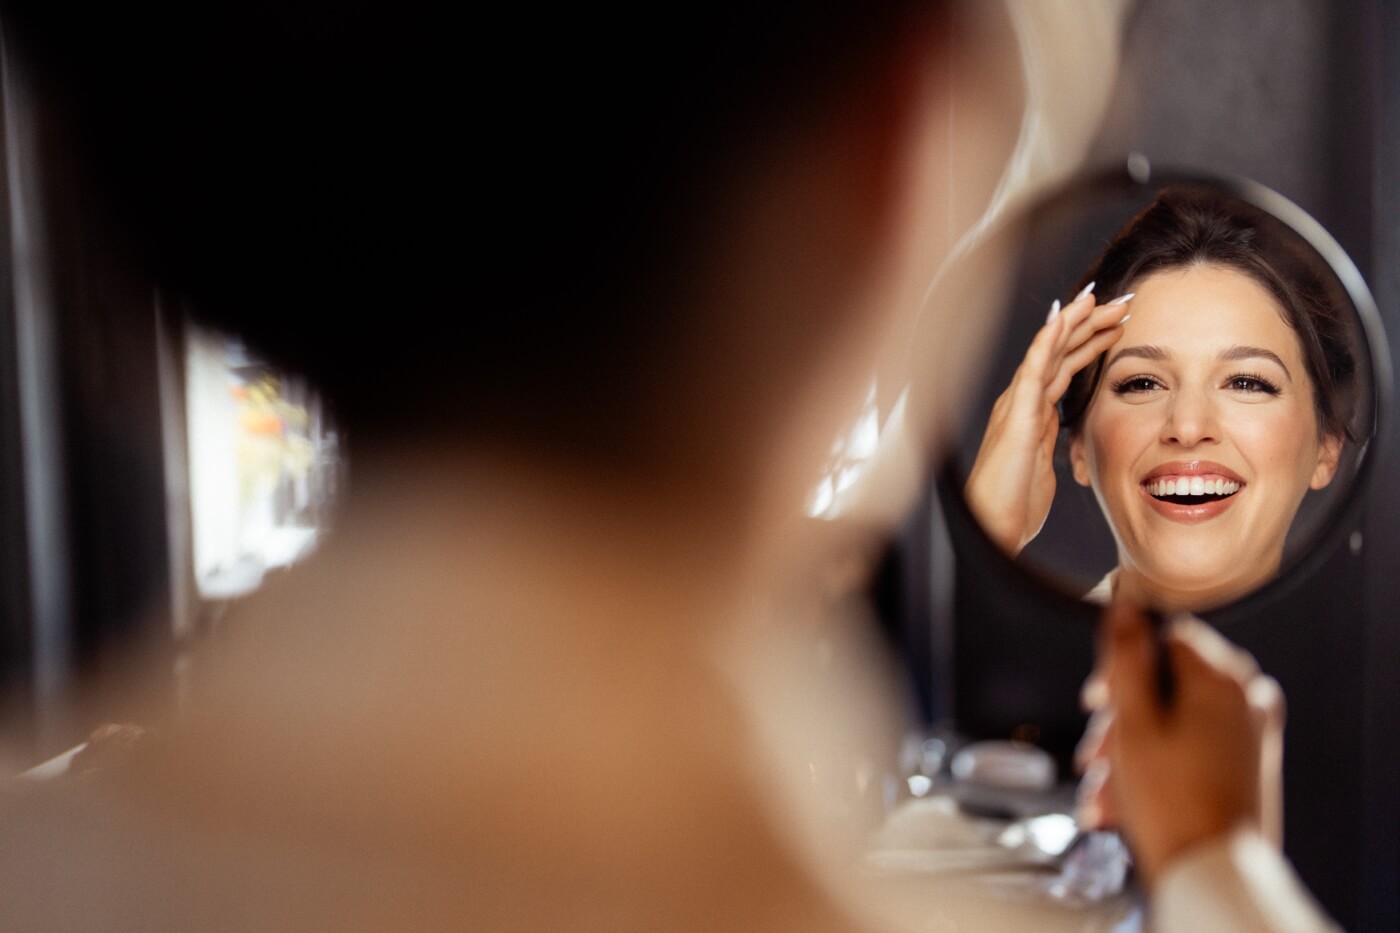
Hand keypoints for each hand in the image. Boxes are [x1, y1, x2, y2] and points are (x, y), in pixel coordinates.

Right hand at [962, 285, 1130, 553]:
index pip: (1065, 367)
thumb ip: (1052, 444)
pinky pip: (1033, 369)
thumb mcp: (1043, 467)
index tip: (1119, 324)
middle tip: (1120, 302)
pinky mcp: (1016, 415)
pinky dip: (1048, 341)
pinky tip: (1063, 320)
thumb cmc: (1014, 504)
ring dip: (1074, 323)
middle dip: (1089, 324)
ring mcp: (1016, 405)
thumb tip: (1068, 436)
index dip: (1090, 342)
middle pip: (1059, 352)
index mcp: (1033, 413)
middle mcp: (1022, 402)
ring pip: (1048, 352)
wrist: (992, 525)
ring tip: (1100, 300)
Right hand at [1087, 600, 1285, 887]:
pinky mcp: (1245, 764)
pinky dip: (1154, 766)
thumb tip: (1125, 600)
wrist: (1211, 875)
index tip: (1097, 698)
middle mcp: (1246, 699)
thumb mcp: (1133, 721)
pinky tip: (1122, 800)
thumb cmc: (1173, 804)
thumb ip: (1127, 654)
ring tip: (1104, 791)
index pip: (1163, 636)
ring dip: (1128, 752)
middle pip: (1163, 682)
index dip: (1121, 665)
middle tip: (1097, 756)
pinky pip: (1190, 747)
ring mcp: (1249, 733)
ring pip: (1171, 719)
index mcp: (1224, 679)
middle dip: (1118, 722)